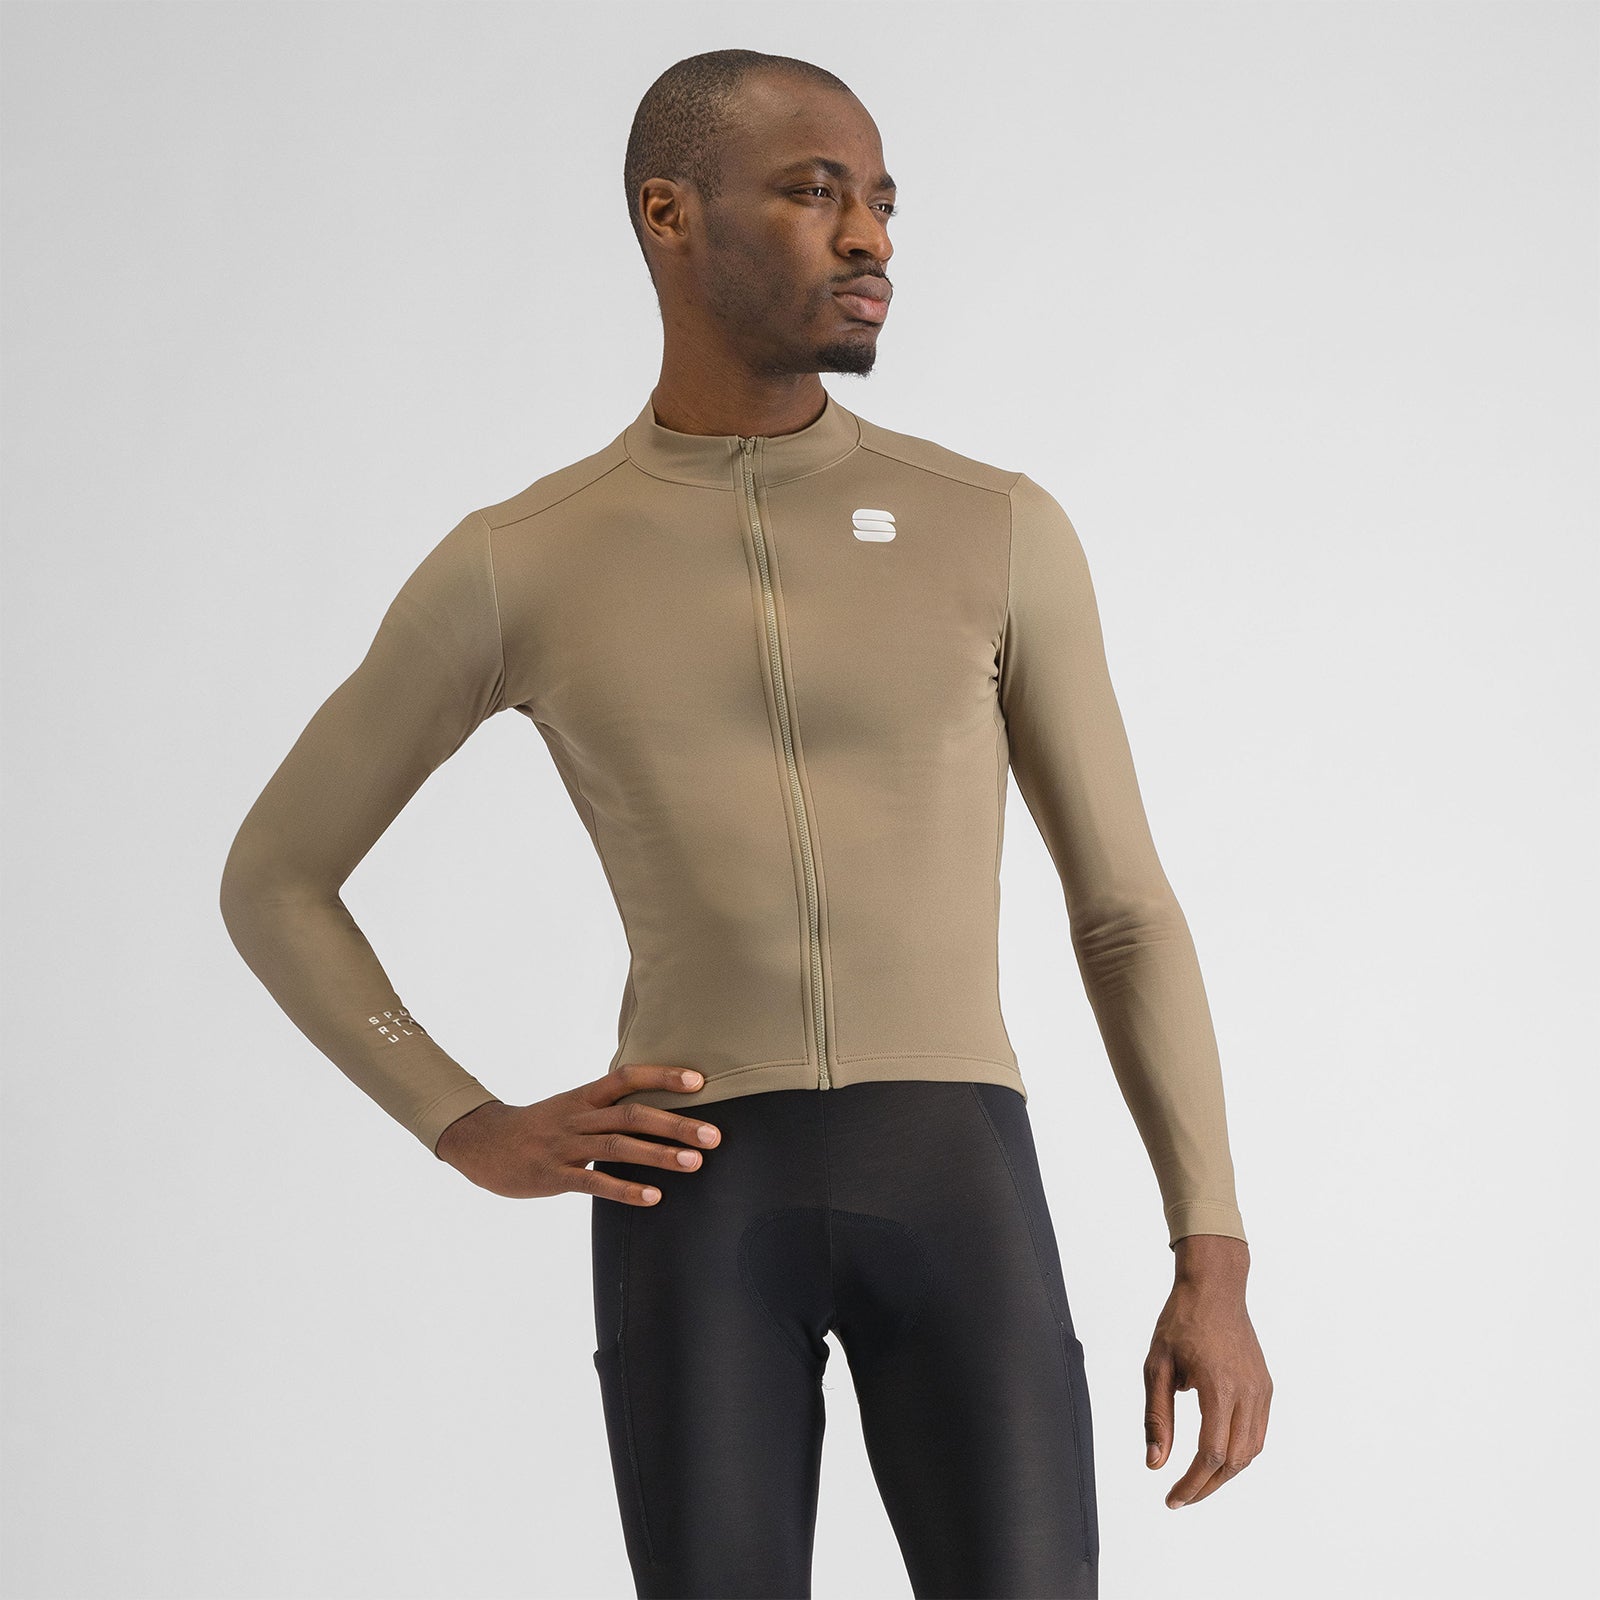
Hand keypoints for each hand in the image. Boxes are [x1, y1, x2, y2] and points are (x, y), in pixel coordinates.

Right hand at [432, 1064, 721, 1201]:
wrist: (483, 1143)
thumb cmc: (539, 1127)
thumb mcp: (572, 1108)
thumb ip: (609, 1110)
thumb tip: (658, 1113)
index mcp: (584, 1096)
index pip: (628, 1077)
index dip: (663, 1076)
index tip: (700, 1081)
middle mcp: (578, 1117)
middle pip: (632, 1114)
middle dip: (676, 1124)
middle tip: (714, 1135)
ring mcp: (565, 1146)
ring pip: (618, 1146)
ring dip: (659, 1155)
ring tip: (695, 1163)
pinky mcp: (553, 1176)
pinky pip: (594, 1183)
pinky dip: (626, 1189)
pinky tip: (653, 1197)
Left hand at [1143, 1234, 1271, 1508]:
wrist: (1215, 1287)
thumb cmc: (1180, 1321)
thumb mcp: (1156, 1365)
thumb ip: (1156, 1416)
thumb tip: (1155, 1464)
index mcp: (1218, 1385)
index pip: (1212, 1453)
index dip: (1192, 1483)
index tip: (1171, 1498)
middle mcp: (1247, 1391)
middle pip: (1235, 1460)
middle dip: (1207, 1486)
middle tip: (1180, 1497)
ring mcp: (1261, 1390)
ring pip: (1252, 1451)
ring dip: (1225, 1473)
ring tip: (1197, 1481)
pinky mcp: (1266, 1387)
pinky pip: (1258, 1432)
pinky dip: (1240, 1452)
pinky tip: (1217, 1455)